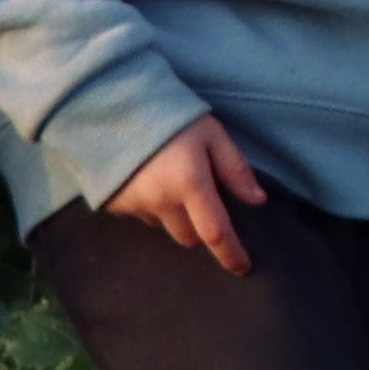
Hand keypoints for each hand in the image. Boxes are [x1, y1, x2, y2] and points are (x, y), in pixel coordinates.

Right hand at [106, 111, 266, 271]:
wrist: (110, 102)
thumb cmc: (169, 113)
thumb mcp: (211, 132)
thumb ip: (234, 168)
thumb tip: (258, 200)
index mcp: (190, 183)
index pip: (216, 232)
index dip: (231, 254)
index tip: (243, 268)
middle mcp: (162, 201)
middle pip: (189, 236)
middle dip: (200, 227)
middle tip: (201, 198)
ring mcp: (135, 204)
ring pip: (164, 227)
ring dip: (173, 215)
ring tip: (170, 180)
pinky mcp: (115, 203)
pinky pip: (141, 216)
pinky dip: (150, 206)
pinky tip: (148, 178)